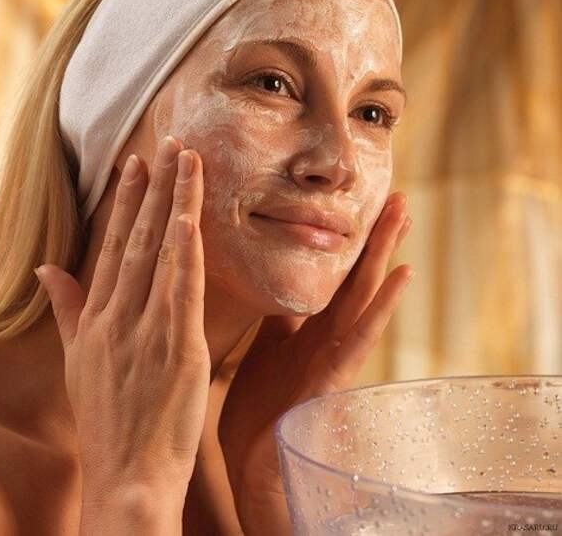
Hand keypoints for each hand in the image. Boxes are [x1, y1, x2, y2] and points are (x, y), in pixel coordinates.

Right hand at [34, 136, 208, 508]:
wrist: (126, 472)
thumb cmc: (106, 416)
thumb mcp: (77, 359)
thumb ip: (67, 309)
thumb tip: (46, 269)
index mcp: (97, 316)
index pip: (112, 245)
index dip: (124, 202)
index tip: (135, 165)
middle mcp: (118, 314)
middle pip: (136, 238)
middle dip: (153, 188)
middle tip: (167, 143)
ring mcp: (147, 328)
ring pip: (161, 253)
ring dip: (175, 204)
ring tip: (187, 161)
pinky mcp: (177, 346)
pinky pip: (182, 289)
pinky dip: (186, 252)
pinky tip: (190, 218)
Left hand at [218, 192, 412, 534]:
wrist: (252, 461)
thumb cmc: (258, 404)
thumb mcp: (267, 345)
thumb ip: (278, 314)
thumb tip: (279, 280)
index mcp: (308, 326)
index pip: (333, 273)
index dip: (348, 241)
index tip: (362, 205)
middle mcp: (326, 334)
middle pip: (354, 275)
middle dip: (375, 237)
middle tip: (395, 195)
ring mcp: (333, 354)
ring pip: (363, 295)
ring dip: (385, 255)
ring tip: (404, 215)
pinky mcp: (332, 377)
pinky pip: (361, 336)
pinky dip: (383, 306)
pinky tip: (404, 274)